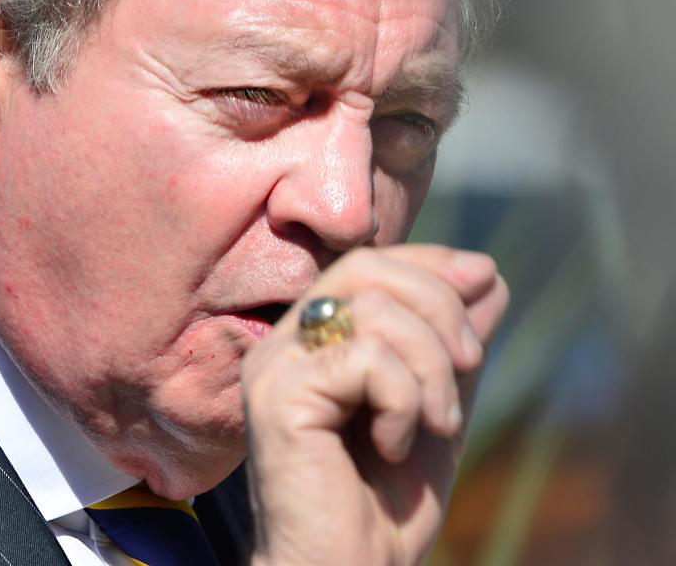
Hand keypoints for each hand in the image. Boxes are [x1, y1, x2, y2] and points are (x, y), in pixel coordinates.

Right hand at [242, 245, 507, 565]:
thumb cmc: (388, 502)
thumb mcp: (438, 405)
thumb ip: (453, 342)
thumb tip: (487, 274)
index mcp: (314, 337)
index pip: (368, 263)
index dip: (429, 261)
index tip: (485, 279)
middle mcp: (285, 341)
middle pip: (367, 269)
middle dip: (440, 306)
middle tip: (470, 363)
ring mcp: (275, 364)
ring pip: (373, 311)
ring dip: (431, 366)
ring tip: (437, 424)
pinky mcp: (278, 395)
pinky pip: (366, 358)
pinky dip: (403, 400)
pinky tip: (395, 443)